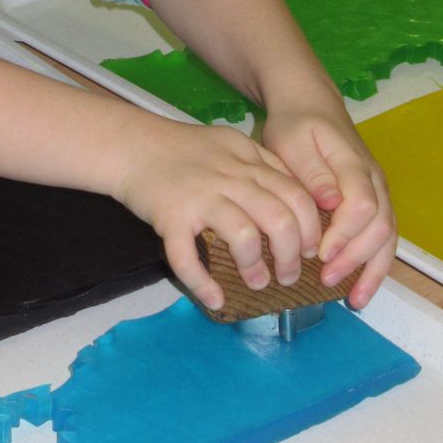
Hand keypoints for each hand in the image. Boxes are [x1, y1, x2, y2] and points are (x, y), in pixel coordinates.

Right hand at [111, 119, 325, 311]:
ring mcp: (200, 197)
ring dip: (256, 267)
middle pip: (279, 218)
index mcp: (248, 160)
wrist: (131, 144)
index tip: (311, 249)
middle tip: (290, 275)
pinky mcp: (170, 217)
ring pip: (244, 236)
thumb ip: (261, 164)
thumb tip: (293, 199)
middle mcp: (230, 177)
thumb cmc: (180, 148)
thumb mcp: (229, 143)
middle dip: (292, 254)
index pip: (296, 194)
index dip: (311, 227)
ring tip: (258, 282)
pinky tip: (213, 299)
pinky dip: (202, 284)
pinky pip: (188, 257)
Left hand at [260, 104, 396, 307]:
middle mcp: (374, 181)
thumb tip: (331, 201)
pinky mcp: (375, 203)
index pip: (362, 206)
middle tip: (325, 281)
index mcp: (354, 165)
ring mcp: (379, 192)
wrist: (311, 105)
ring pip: (388, 237)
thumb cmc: (296, 125)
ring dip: (371, 270)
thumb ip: (312, 172)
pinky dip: (375, 266)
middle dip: (355, 259)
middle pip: (380, 227)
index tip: (319, 254)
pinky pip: (384, 238)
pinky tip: (360, 290)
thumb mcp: (293, 141)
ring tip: (354, 300)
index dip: (344, 235)